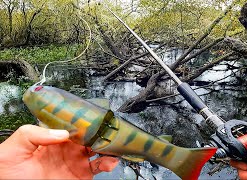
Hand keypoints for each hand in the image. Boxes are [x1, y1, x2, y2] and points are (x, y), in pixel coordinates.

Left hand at [0, 125, 118, 178]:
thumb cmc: (7, 171)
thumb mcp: (14, 147)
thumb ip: (34, 133)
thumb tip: (62, 132)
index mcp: (53, 138)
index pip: (73, 124)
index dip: (85, 120)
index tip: (94, 117)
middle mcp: (68, 148)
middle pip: (90, 135)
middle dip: (101, 131)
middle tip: (109, 129)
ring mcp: (76, 162)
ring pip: (98, 150)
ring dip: (108, 146)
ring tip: (113, 145)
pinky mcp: (82, 175)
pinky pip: (99, 167)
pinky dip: (108, 163)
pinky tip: (110, 161)